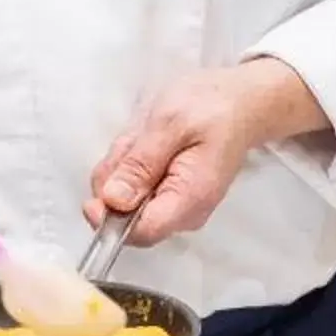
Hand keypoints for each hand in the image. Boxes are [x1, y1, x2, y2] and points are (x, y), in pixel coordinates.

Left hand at [82, 59, 327, 247]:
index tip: (95, 192)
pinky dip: (130, 164)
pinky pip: (133, 188)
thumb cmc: (212, 106)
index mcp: (189, 199)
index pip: (140, 233)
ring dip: (123, 167)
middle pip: (127, 218)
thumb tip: (112, 201)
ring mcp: (176, 205)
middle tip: (134, 142)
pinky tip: (147, 142)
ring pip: (125, 201)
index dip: (108, 218)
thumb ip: (140, 164)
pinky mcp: (168, 195)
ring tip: (146, 137)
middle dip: (116, 180)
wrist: (240, 102)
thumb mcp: (169, 123)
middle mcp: (184, 212)